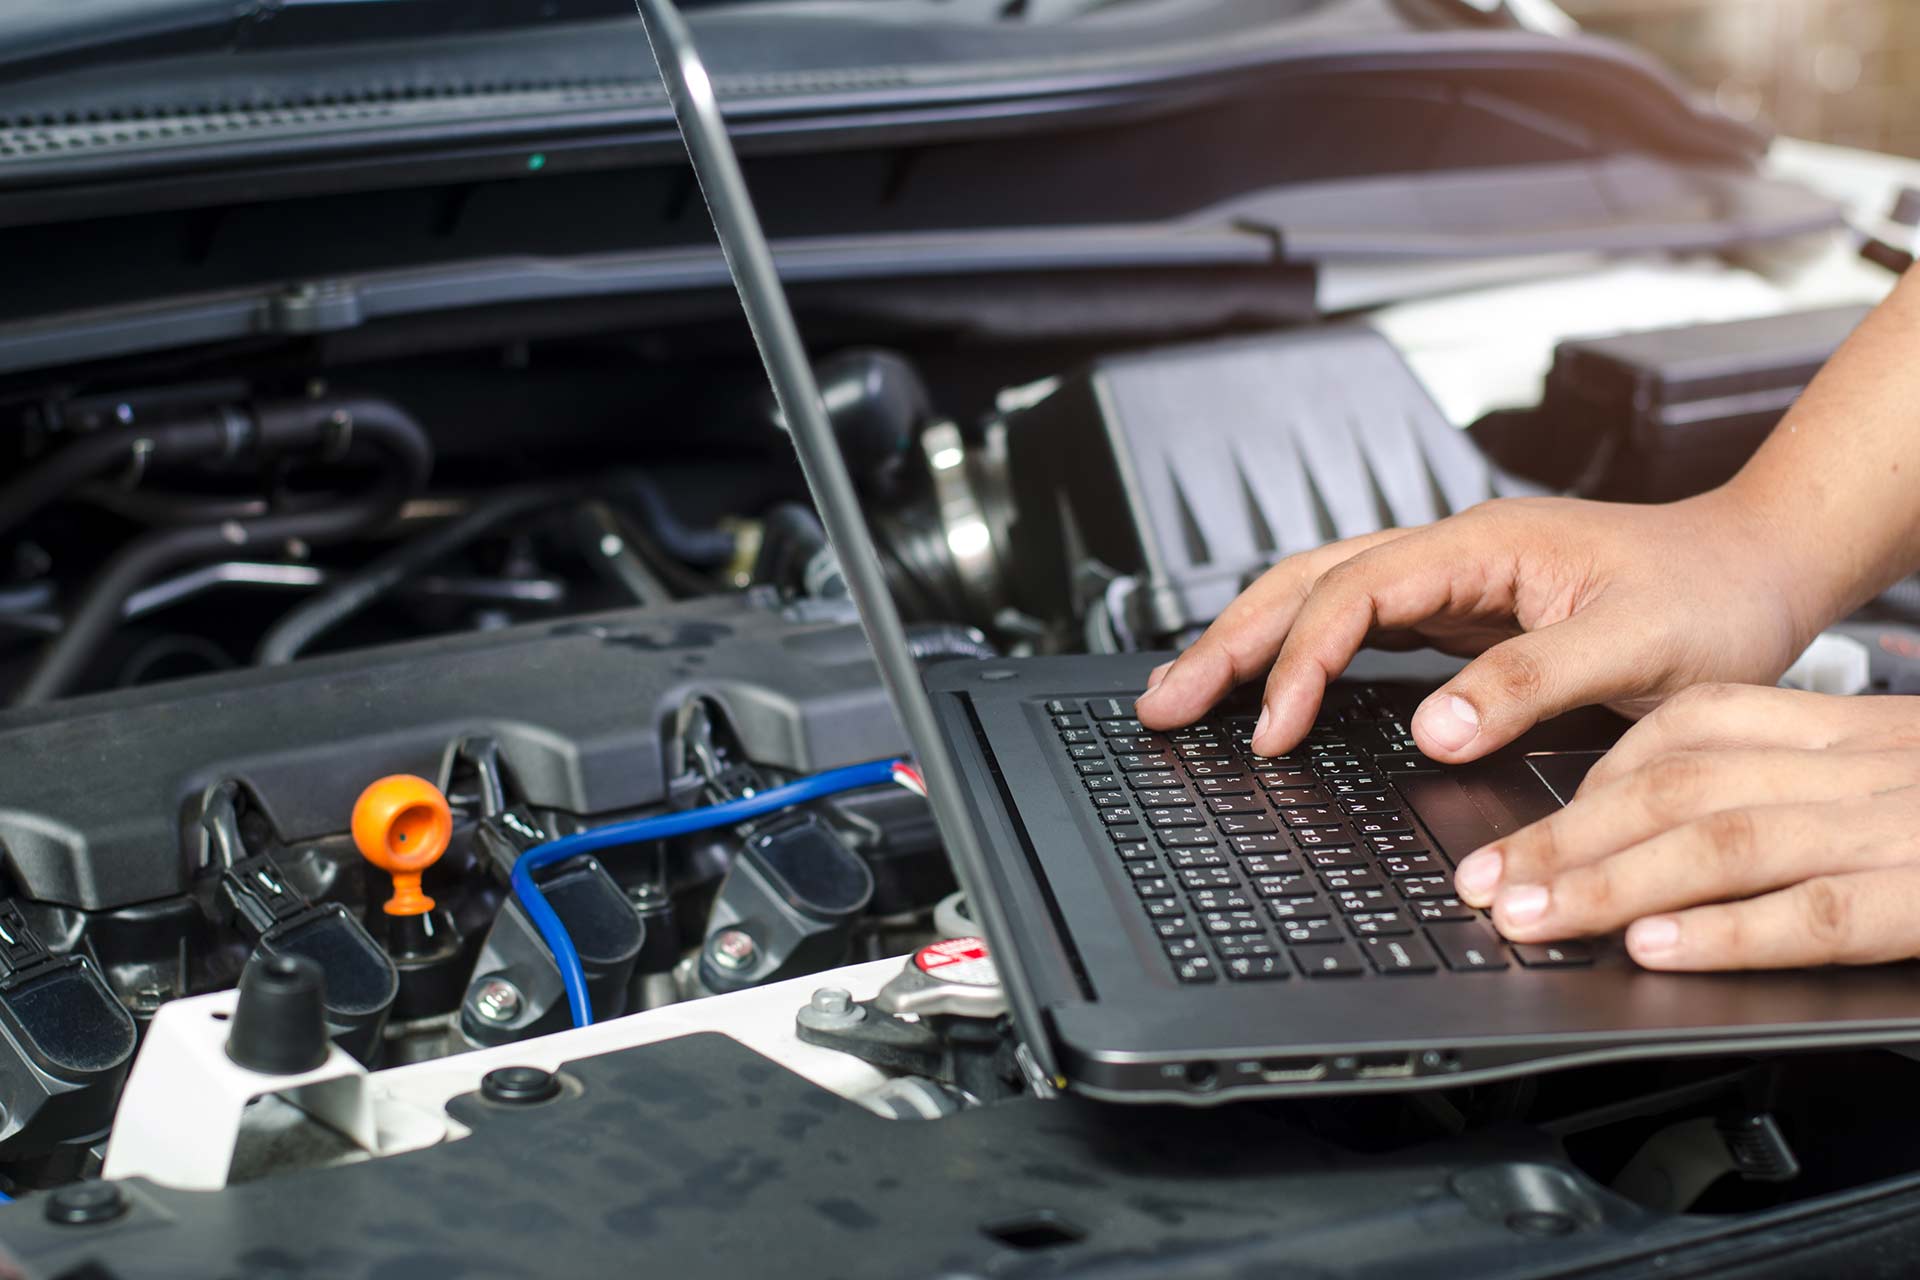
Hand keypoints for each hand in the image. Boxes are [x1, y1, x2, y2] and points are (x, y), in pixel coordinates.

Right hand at [1135, 493, 1829, 760]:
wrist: (1760, 567)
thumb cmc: (1712, 596)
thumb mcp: (1637, 648)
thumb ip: (1529, 683)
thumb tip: (1430, 728)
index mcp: (1480, 546)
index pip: (1352, 596)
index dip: (1300, 665)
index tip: (1273, 735)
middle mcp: (1452, 553)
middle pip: (1305, 583)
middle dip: (1226, 641)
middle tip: (1162, 702)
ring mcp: (1451, 580)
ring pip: (1318, 596)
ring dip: (1247, 641)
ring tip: (1186, 690)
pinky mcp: (1460, 611)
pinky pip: (1354, 624)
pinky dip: (1299, 654)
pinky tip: (1274, 684)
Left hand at [1453, 684, 1919, 969]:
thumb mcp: (1894, 764)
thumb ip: (1792, 780)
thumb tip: (1660, 825)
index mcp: (1840, 728)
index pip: (1692, 729)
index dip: (1594, 779)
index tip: (1520, 823)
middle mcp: (1855, 766)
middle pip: (1679, 786)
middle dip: (1564, 835)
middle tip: (1482, 880)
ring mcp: (1892, 829)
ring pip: (1722, 844)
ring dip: (1611, 883)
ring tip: (1531, 915)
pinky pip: (1816, 914)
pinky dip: (1724, 932)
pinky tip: (1653, 949)